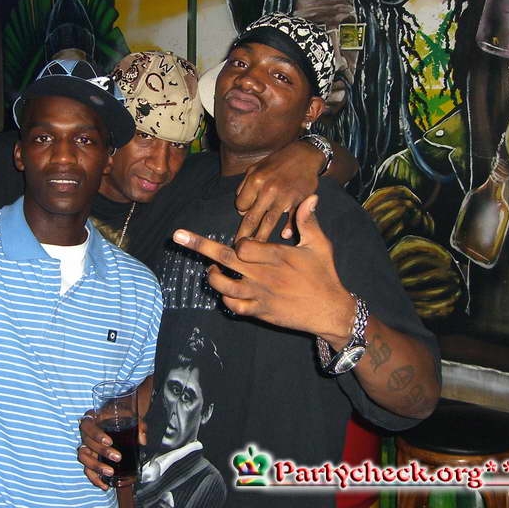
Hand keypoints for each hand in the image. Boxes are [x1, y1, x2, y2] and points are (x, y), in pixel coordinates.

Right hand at [77, 410, 146, 490]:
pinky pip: (87, 470)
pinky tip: (105, 484)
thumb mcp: (130, 415)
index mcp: (92, 418)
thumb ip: (138, 425)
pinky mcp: (90, 458)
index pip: (87, 425)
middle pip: (87, 443)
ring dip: (96, 466)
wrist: (118, 418)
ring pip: (84, 457)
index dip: (96, 434)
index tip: (109, 441)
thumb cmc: (122, 416)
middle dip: (102, 452)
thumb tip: (142, 440)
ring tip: (110, 472)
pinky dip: (95, 478)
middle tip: (118, 457)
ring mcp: (86, 446)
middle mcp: (86, 433)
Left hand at [173, 196, 354, 343]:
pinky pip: (233, 306)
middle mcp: (263, 275)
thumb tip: (311, 197)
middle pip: (225, 259)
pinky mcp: (260, 312)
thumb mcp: (320, 245)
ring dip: (212, 276)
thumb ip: (307, 221)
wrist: (331, 311)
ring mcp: (259, 295)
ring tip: (212, 270)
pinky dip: (226, 299)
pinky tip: (227, 292)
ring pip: (223, 285)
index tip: (242, 243)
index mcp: (276, 256)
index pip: (243, 246)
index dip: (239, 243)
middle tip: (177, 235)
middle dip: (199, 245)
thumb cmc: (324, 275)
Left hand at [234, 139, 323, 240]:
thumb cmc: (278, 162)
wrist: (305, 154)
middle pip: (252, 218)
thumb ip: (245, 185)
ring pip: (268, 222)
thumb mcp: (256, 167)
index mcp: (255, 180)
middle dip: (244, 235)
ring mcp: (284, 197)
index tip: (244, 217)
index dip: (241, 212)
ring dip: (261, 238)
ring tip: (254, 250)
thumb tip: (240, 207)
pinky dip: (288, 228)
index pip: (241, 205)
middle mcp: (268, 190)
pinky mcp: (299, 201)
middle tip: (237, 247)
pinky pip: (291, 218)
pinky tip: (284, 236)